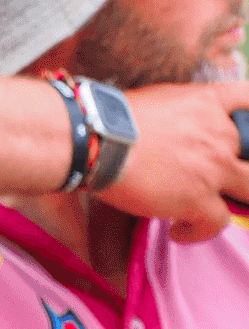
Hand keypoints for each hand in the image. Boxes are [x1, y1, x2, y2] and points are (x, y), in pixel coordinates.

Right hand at [95, 82, 248, 241]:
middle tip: (219, 174)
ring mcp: (213, 169)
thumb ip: (177, 110)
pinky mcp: (197, 201)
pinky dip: (199, 230)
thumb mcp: (152, 98)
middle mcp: (220, 135)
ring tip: (210, 206)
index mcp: (206, 103)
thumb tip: (169, 124)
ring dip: (236, 198)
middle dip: (239, 164)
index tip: (243, 126)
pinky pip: (217, 223)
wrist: (95, 139)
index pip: (247, 98)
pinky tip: (178, 231)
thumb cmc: (109, 116)